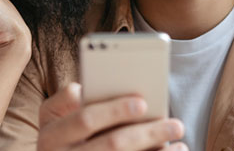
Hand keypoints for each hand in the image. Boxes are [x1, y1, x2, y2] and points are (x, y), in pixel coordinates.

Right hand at [38, 83, 186, 150]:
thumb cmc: (62, 132)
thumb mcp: (53, 115)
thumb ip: (68, 99)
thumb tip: (90, 89)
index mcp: (52, 136)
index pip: (85, 120)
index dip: (114, 110)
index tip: (142, 102)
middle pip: (112, 145)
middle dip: (147, 133)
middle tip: (175, 124)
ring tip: (181, 144)